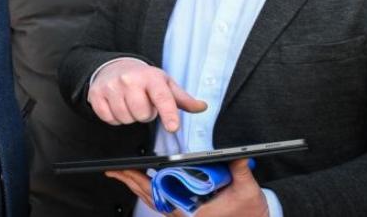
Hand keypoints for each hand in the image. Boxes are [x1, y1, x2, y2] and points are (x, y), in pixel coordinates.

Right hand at [88, 59, 205, 130]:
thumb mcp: (164, 84)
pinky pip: (109, 119)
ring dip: (130, 116)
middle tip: (143, 103)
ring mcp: (111, 86)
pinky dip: (115, 117)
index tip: (173, 127)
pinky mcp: (97, 94)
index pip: (162, 98)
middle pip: (142, 114)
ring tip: (130, 103)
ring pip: (125, 118)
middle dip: (145, 114)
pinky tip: (118, 106)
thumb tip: (201, 107)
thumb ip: (183, 99)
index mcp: (151, 77)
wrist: (113, 67)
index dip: (168, 114)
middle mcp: (130, 79)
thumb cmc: (143, 79)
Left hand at [106, 159, 268, 216]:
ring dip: (137, 188)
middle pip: (152, 198)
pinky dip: (150, 194)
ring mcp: (185, 216)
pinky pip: (163, 205)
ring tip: (121, 176)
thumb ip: (240, 170)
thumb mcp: (247, 190)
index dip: (144, 183)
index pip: (164, 195)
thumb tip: (237, 155)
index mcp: (195, 211)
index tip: (130, 171)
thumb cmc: (251, 212)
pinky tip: (142, 185)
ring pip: (155, 202)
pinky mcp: (187, 214)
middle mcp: (186, 215)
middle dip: (132, 183)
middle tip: (114, 170)